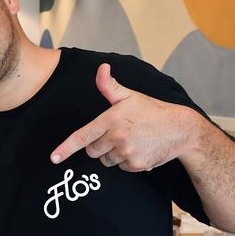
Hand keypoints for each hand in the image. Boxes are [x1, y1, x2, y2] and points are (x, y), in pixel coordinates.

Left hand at [50, 63, 196, 171]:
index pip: (82, 137)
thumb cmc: (152, 111)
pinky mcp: (136, 165)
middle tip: (115, 135)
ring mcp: (126, 152)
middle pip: (92, 151)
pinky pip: (121, 167)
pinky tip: (139, 149)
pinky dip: (127, 161)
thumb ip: (109, 86)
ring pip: (106, 161)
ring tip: (130, 141)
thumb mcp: (130, 96)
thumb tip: (101, 68)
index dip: (65, 149)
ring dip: (113, 154)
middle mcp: (116, 138)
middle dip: (98, 146)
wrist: (180, 129)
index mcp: (110, 120)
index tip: (54, 158)